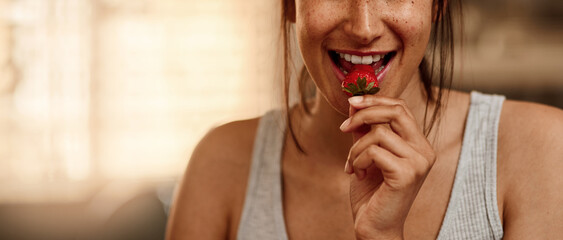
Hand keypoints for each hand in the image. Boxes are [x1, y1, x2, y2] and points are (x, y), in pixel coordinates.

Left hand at [339, 95, 435, 239]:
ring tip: (352, 165)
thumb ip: (364, 130)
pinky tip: (358, 174)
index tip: (352, 102)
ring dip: (355, 148)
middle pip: (395, 111)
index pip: (401, 107)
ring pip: (378, 133)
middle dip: (364, 114)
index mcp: (418, 144)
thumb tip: (355, 102)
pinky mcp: (406, 174)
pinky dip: (357, 160)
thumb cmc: (371, 192)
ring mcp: (418, 162)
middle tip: (344, 127)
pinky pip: (373, 151)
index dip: (375, 100)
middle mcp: (424, 151)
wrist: (374, 227)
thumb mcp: (366, 154)